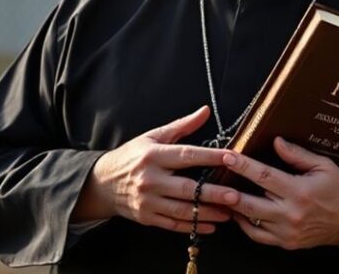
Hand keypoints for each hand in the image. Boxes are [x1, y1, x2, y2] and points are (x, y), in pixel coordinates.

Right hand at [71, 106, 239, 233]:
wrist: (102, 183)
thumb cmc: (132, 156)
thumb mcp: (152, 137)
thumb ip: (181, 126)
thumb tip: (205, 111)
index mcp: (153, 155)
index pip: (187, 155)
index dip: (211, 157)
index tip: (232, 158)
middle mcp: (150, 179)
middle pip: (188, 188)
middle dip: (214, 193)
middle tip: (237, 196)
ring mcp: (148, 201)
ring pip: (183, 210)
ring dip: (208, 213)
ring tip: (230, 213)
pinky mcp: (146, 217)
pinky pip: (174, 224)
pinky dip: (194, 226)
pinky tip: (212, 226)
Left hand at [223, 137, 338, 249]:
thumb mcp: (325, 166)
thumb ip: (298, 155)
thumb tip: (276, 141)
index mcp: (299, 192)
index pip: (264, 176)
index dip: (243, 165)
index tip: (227, 156)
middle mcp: (290, 214)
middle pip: (249, 202)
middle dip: (228, 190)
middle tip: (210, 178)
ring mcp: (286, 231)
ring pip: (249, 220)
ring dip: (232, 207)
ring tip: (218, 194)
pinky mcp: (285, 243)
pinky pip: (257, 235)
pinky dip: (243, 224)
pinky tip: (236, 212)